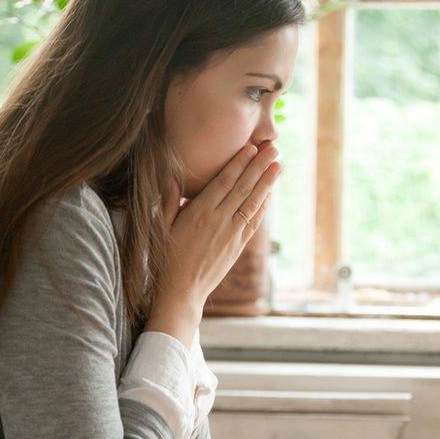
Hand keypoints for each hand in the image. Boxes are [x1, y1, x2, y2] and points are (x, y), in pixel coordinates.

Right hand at [146, 141, 281, 340]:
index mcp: (199, 213)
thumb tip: (171, 176)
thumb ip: (168, 201)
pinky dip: (263, 206)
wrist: (180, 291)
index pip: (224, 181)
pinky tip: (269, 194)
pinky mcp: (238, 247)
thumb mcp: (161, 228)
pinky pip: (254, 222)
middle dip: (260, 166)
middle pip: (244, 188)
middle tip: (274, 148)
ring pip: (253, 203)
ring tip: (278, 165)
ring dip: (267, 183)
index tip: (251, 147)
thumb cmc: (166, 258)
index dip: (240, 163)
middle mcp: (219, 221)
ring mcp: (231, 235)